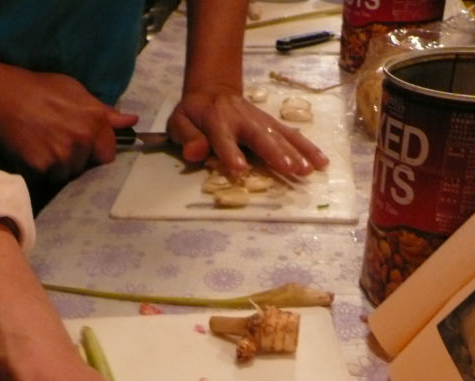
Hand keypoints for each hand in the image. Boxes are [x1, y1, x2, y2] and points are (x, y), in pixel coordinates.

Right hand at [0, 65, 137, 183]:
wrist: (2, 95)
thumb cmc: (40, 90)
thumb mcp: (75, 92)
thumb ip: (105, 112)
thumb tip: (132, 121)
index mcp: (94, 122)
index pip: (108, 156)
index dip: (95, 153)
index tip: (83, 146)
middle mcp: (81, 141)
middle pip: (85, 168)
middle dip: (74, 159)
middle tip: (56, 140)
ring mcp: (61, 157)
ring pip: (65, 175)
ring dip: (56, 167)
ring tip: (42, 145)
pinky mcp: (41, 168)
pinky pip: (46, 179)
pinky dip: (39, 170)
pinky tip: (31, 152)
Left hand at [166, 89, 328, 177]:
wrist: (213, 90)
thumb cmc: (194, 115)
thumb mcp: (179, 122)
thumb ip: (186, 137)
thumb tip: (195, 153)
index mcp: (216, 120)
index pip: (223, 138)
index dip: (230, 152)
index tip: (240, 169)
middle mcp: (242, 119)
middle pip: (260, 136)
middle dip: (275, 152)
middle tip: (290, 168)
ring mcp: (261, 121)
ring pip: (280, 135)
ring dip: (296, 152)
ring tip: (308, 169)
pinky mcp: (273, 125)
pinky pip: (292, 135)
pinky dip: (307, 148)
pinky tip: (321, 162)